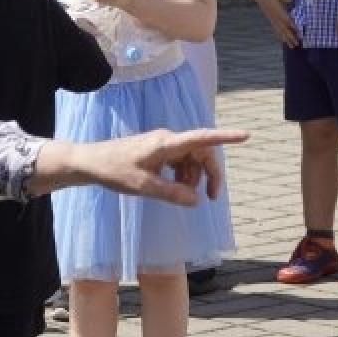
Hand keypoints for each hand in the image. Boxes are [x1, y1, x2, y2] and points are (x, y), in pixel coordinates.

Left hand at [73, 127, 246, 205]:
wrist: (92, 162)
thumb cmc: (115, 171)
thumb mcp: (144, 187)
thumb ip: (172, 194)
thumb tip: (196, 200)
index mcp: (167, 144)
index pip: (202, 138)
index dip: (226, 137)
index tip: (246, 136)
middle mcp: (168, 140)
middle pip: (201, 153)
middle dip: (210, 174)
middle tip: (211, 198)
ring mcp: (163, 145)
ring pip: (191, 159)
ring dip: (193, 177)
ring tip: (180, 194)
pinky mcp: (158, 151)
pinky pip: (180, 161)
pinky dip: (183, 175)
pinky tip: (174, 187)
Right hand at [253, 0, 299, 47]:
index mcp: (279, 11)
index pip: (287, 21)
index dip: (293, 27)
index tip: (299, 33)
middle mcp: (276, 18)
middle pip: (284, 29)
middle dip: (291, 36)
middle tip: (297, 43)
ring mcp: (273, 21)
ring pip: (280, 31)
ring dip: (286, 39)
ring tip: (291, 46)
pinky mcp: (272, 22)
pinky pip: (276, 31)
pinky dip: (280, 36)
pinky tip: (283, 41)